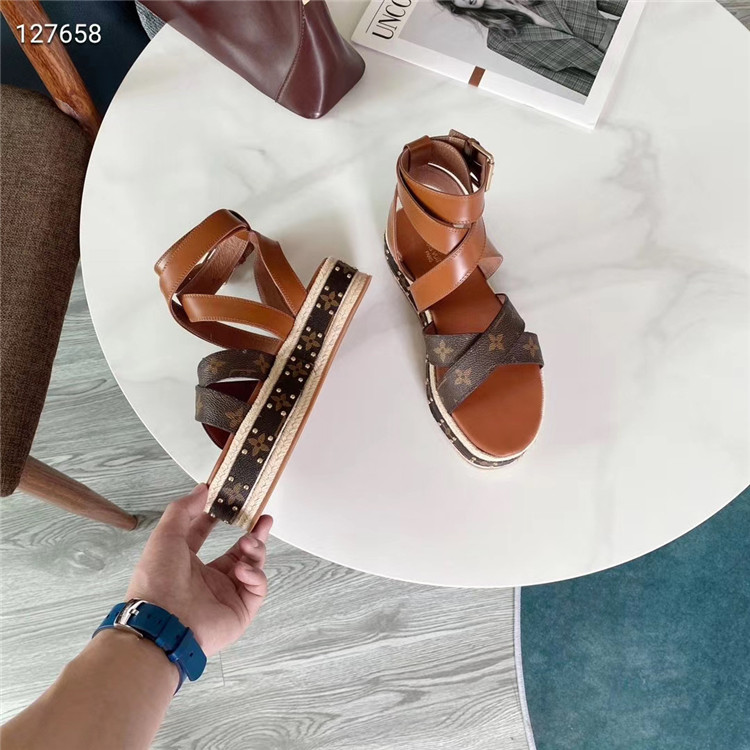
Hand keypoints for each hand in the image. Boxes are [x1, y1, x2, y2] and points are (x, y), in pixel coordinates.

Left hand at [126, 484, 271, 656]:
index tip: (229, 501)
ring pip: (252, 566)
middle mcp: (209, 579)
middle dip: (253, 534)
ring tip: (248, 543)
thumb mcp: (166, 537)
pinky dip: (255, 575)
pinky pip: (258, 587)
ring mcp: (227, 595)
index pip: (204, 534)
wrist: (163, 625)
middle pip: (238, 551)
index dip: (216, 517)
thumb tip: (202, 489)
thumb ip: (183, 510)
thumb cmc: (159, 581)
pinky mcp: (241, 610)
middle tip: (264, 518)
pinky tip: (242, 570)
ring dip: (254, 550)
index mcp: (187, 563)